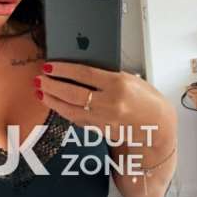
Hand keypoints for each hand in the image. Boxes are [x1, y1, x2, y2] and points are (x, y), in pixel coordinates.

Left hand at [34, 62, 165, 140]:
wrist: (157, 125)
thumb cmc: (146, 99)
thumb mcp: (130, 79)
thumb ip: (106, 75)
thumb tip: (78, 70)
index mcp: (118, 84)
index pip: (84, 74)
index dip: (63, 69)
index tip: (50, 66)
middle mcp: (110, 102)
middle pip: (73, 93)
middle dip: (52, 85)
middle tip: (39, 79)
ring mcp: (104, 119)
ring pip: (71, 109)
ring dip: (53, 100)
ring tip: (40, 91)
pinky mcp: (101, 130)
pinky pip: (77, 120)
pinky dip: (64, 111)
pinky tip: (55, 104)